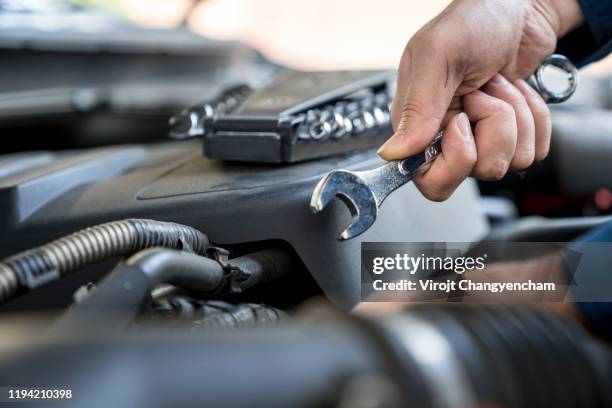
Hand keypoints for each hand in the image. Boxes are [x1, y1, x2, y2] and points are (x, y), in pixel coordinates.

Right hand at [378, 0, 582, 200]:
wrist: (521, 9)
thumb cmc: (475, 21)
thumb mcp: (440, 55)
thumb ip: (417, 107)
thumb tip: (394, 154)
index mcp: (417, 124)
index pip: (430, 179)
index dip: (454, 159)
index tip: (461, 122)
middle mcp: (446, 137)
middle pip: (475, 172)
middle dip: (493, 131)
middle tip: (482, 95)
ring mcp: (481, 139)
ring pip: (510, 162)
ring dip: (516, 116)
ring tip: (499, 84)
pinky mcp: (512, 135)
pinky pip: (533, 152)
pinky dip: (536, 117)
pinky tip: (517, 91)